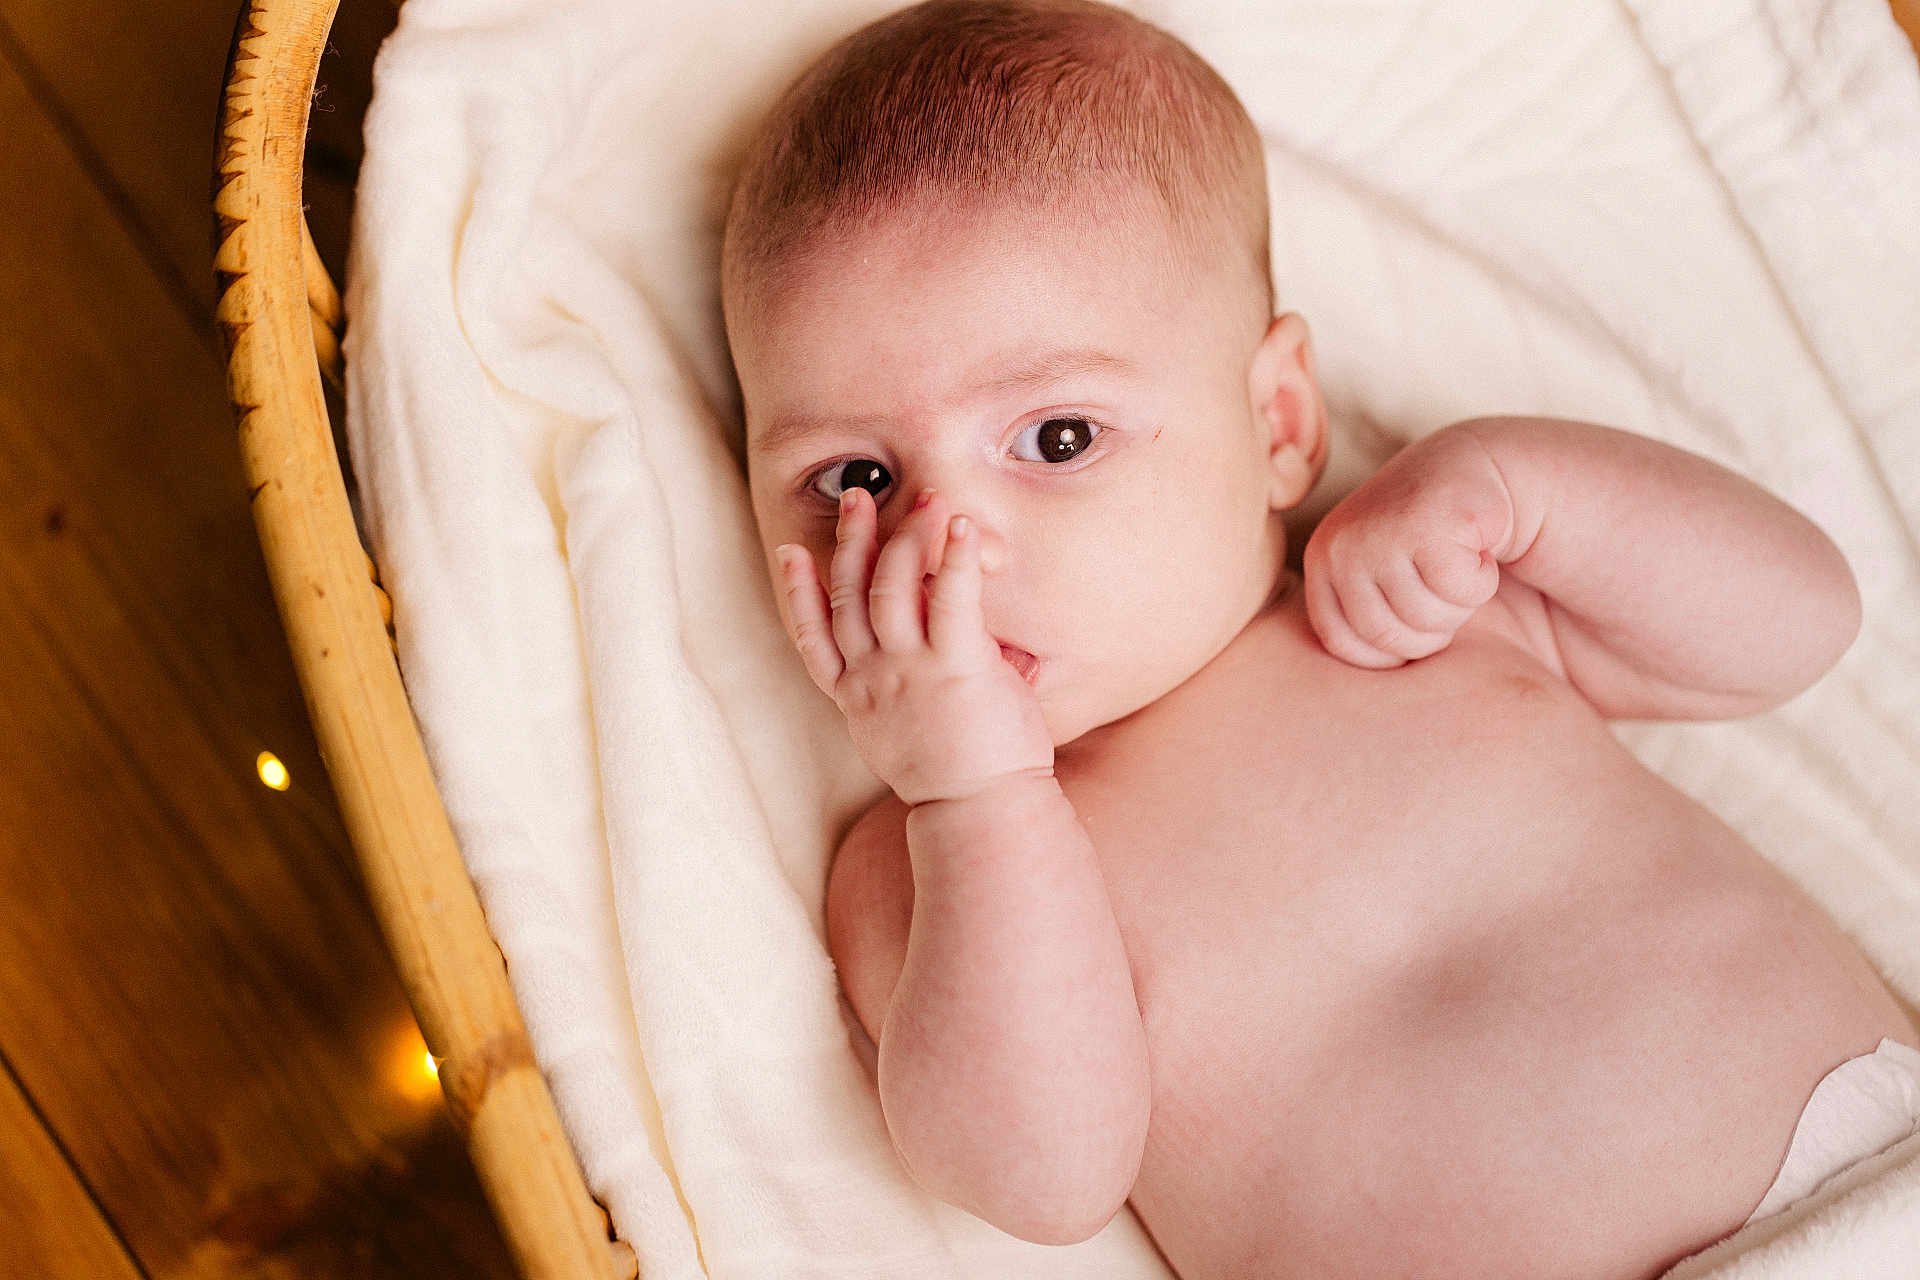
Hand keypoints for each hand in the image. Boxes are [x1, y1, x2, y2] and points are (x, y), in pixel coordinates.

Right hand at [774, 486, 1052, 805]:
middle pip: (848, 595)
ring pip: (891, 585)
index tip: (788, 554)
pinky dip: (954, 556)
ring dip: (904, 535)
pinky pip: (951, 597)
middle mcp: (874, 679)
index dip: (797, 593)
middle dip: (850, 540)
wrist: (981, 815)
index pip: (814, 637)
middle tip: (857, 496)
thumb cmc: (961, 779)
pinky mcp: (955, 666)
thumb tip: (971, 658)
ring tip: (924, 498)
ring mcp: (910, 671)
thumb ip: (921, 689)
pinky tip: (960, 525)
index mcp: (857, 699)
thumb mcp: (916, 735)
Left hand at [1302, 425, 1512, 667]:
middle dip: (1429, 628)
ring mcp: (1380, 530)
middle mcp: (1340, 544)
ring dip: (1458, 603)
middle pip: (1389, 637)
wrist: (1471, 470)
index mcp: (1321, 561)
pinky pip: (1462, 591)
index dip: (1390, 647)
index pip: (1346, 646)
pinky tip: (1475, 547)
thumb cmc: (1424, 543)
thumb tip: (1336, 704)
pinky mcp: (1430, 521)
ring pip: (1428, 617)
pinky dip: (1481, 580)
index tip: (1411, 615)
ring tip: (1454, 563)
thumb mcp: (1373, 579)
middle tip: (1441, 587)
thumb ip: (1355, 618)